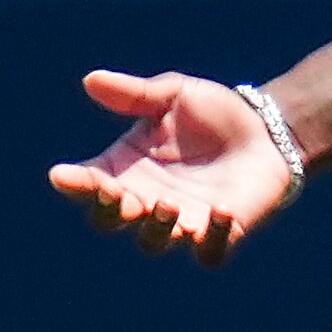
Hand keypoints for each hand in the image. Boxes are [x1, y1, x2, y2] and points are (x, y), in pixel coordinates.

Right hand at [46, 71, 297, 266]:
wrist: (269, 128)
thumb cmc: (214, 113)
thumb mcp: (174, 95)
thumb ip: (135, 94)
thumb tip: (91, 79)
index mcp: (124, 171)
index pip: (87, 185)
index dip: (74, 183)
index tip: (62, 174)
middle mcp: (145, 201)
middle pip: (110, 221)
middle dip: (110, 211)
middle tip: (120, 194)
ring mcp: (181, 222)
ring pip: (153, 242)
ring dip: (155, 227)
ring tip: (167, 203)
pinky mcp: (221, 234)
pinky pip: (209, 252)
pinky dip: (211, 239)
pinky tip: (220, 212)